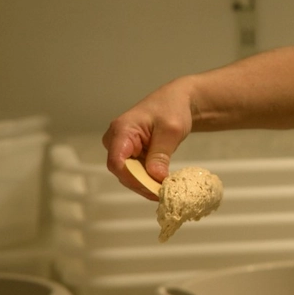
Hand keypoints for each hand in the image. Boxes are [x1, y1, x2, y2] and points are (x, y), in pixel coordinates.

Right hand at [102, 81, 193, 200]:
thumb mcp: (171, 131)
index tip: (152, 187)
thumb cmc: (172, 109)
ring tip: (164, 192)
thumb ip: (161, 154)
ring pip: (128, 174)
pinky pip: (136, 171)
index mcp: (121, 130)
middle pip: (122, 170)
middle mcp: (116, 140)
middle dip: (141, 184)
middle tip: (162, 193)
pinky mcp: (131, 154)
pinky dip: (148, 179)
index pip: (117, 161)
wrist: (177, 101)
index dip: (132, 178)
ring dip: (145, 184)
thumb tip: (155, 178)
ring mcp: (122, 148)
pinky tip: (161, 186)